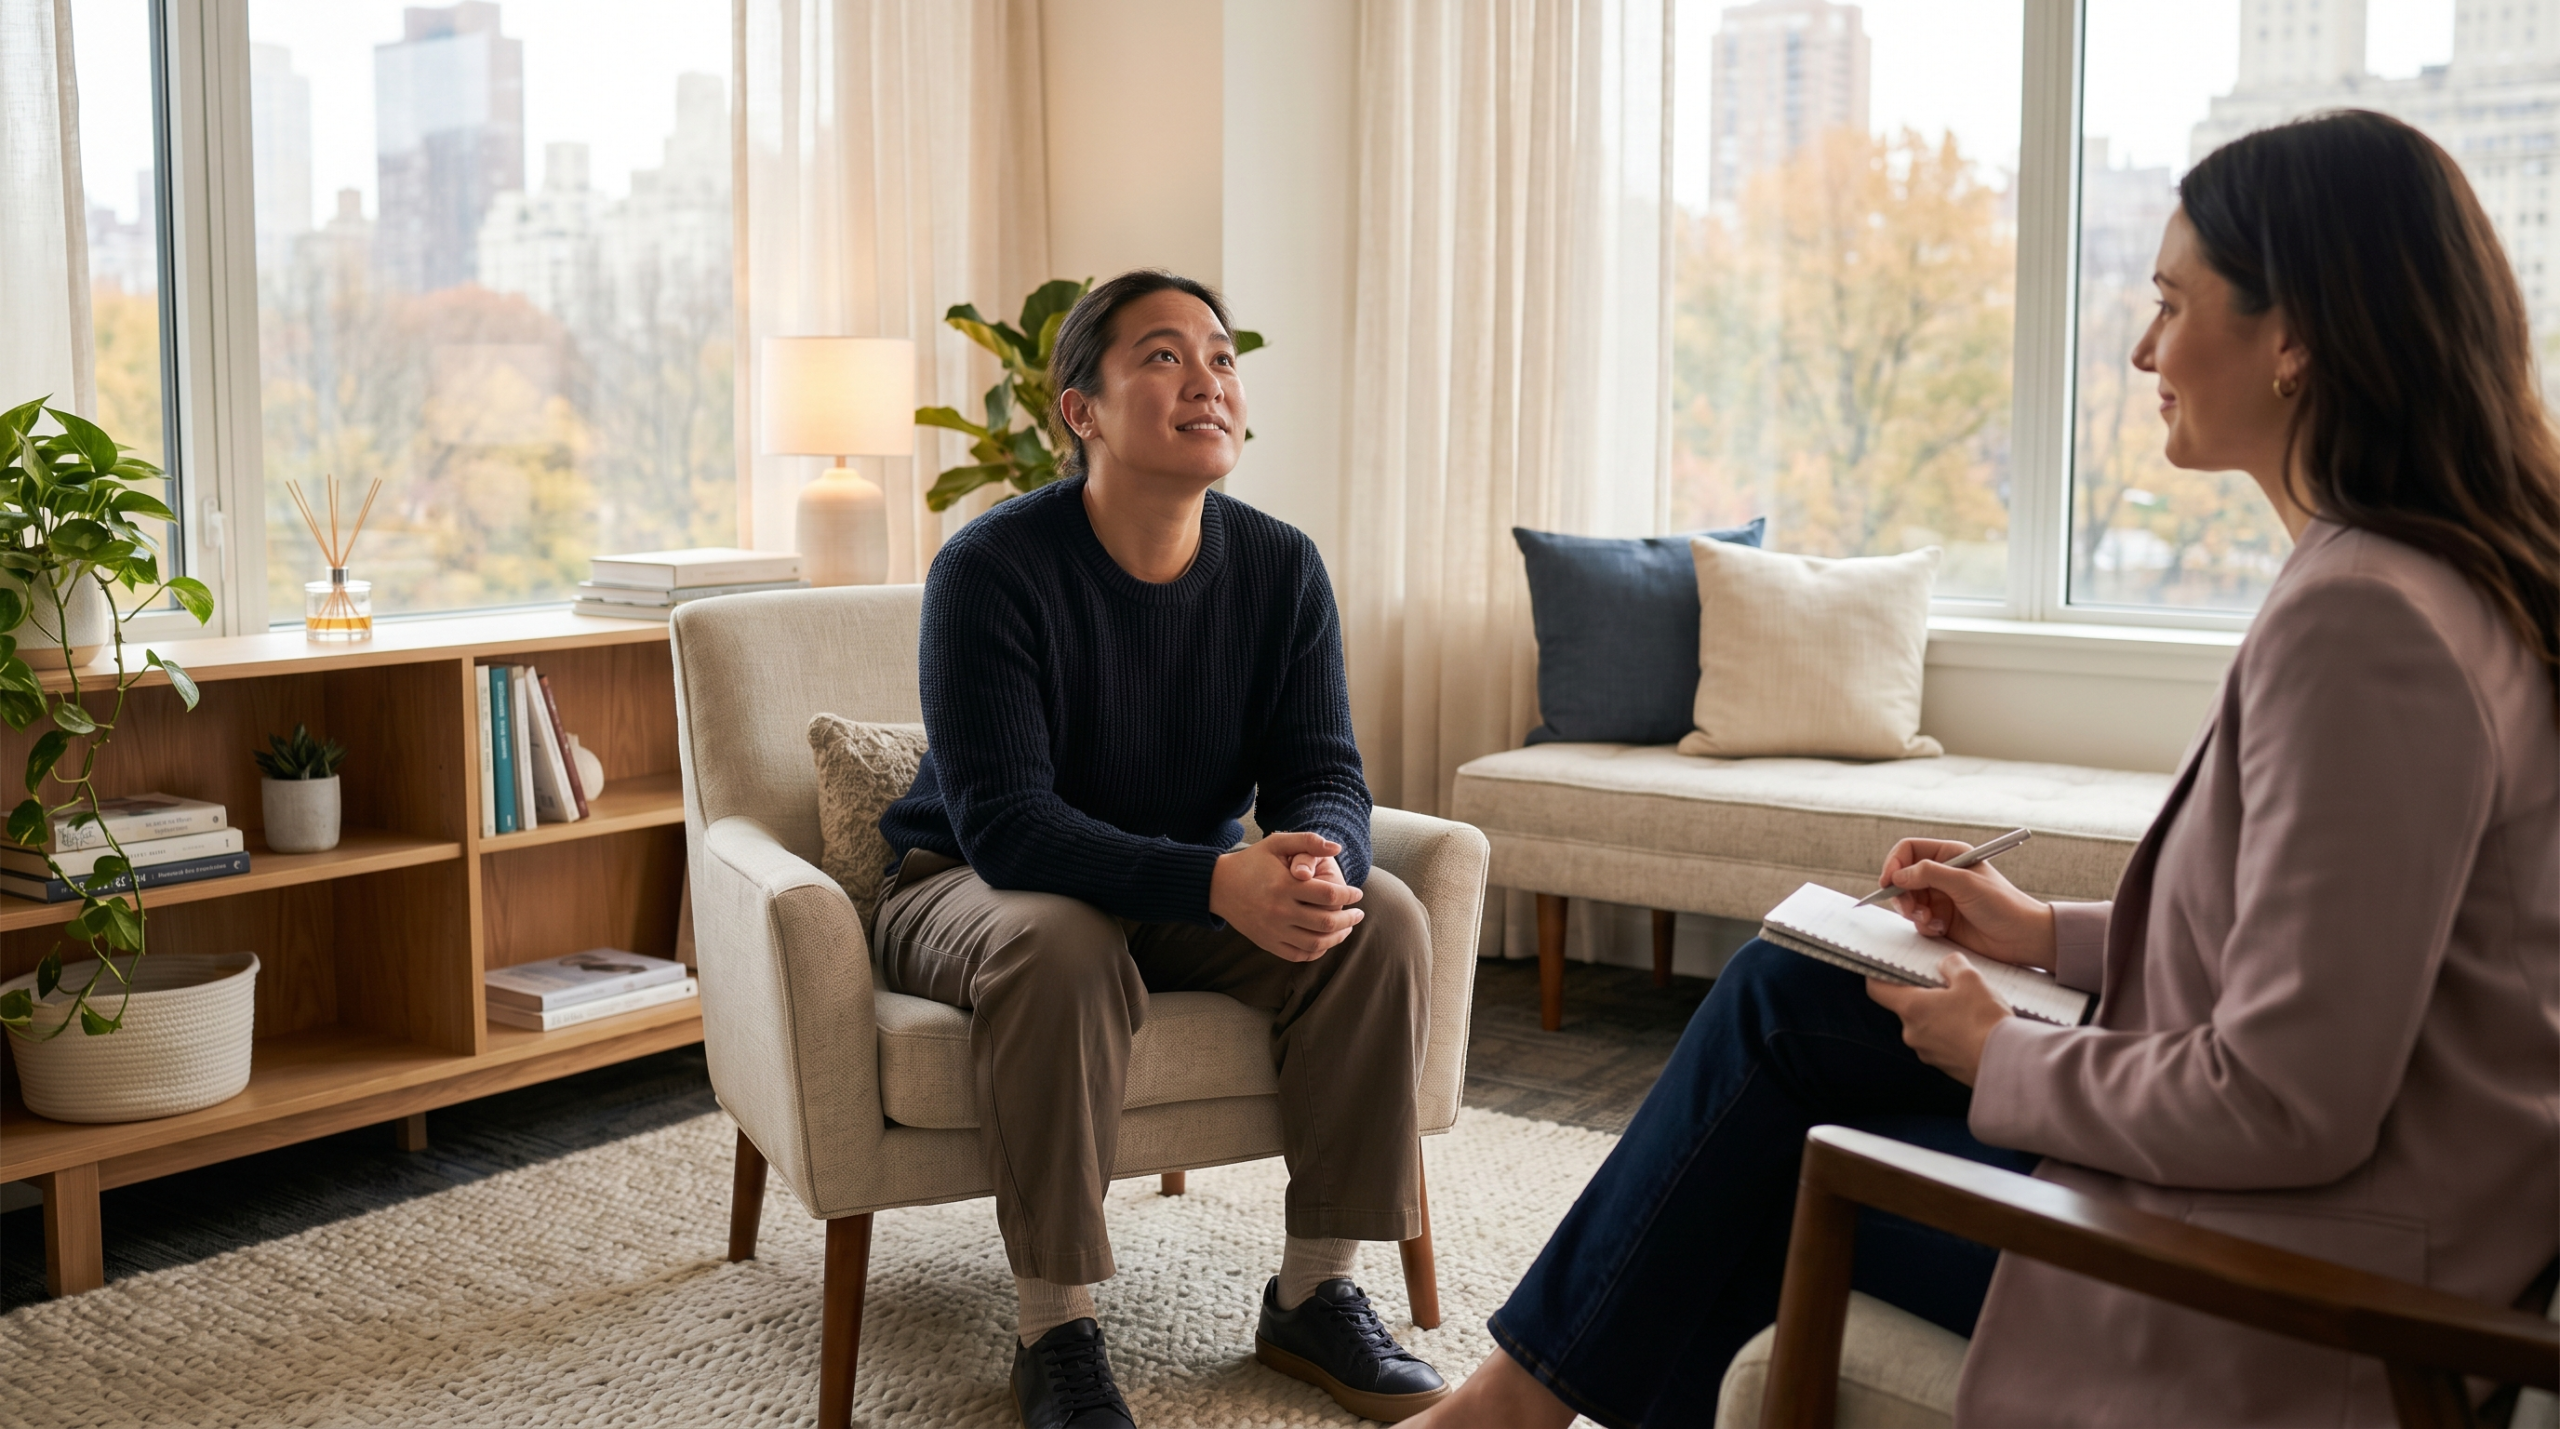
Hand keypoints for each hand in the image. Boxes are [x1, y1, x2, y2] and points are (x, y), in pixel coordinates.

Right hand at [1211, 831, 1363, 961]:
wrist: (1219, 886)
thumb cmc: (1252, 862)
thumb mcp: (1276, 843)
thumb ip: (1307, 841)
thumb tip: (1338, 848)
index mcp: (1285, 885)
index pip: (1329, 894)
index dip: (1349, 895)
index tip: (1357, 893)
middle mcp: (1280, 911)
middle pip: (1327, 922)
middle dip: (1350, 919)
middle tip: (1358, 913)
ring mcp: (1273, 930)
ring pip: (1316, 943)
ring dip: (1338, 938)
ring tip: (1347, 928)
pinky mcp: (1268, 943)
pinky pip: (1299, 955)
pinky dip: (1317, 951)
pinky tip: (1326, 941)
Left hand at [1867, 955, 2012, 1085]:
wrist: (2007, 1062)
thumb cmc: (1985, 1019)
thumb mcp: (1971, 979)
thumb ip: (1952, 965)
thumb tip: (1946, 964)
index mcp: (1911, 1008)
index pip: (1877, 990)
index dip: (1878, 976)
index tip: (1886, 969)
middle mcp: (1912, 1033)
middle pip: (1907, 1007)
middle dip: (1924, 995)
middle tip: (1948, 986)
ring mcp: (1927, 1052)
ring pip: (1926, 1026)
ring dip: (1940, 1015)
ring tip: (1968, 1008)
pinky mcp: (1944, 1066)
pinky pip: (1941, 1043)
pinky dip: (1952, 1034)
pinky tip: (1975, 1028)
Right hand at [1875, 838, 2057, 967]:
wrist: (2022, 937)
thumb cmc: (2002, 904)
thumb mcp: (1965, 883)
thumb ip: (1929, 874)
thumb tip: (1897, 875)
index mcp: (1950, 855)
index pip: (1909, 850)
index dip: (1895, 863)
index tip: (1888, 882)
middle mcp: (1943, 874)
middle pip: (1903, 877)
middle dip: (1902, 894)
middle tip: (1910, 910)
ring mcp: (1941, 897)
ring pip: (1908, 900)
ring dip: (1913, 911)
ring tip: (1929, 920)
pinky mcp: (1941, 918)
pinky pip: (1918, 920)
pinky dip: (1924, 925)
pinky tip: (1941, 929)